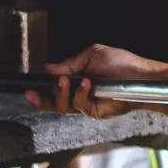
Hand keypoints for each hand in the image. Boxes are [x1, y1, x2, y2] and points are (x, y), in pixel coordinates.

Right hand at [24, 44, 159, 119]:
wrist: (138, 74)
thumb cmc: (120, 63)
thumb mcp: (92, 55)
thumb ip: (70, 64)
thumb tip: (49, 68)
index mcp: (77, 82)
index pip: (54, 90)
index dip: (40, 92)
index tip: (29, 89)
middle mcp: (79, 95)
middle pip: (54, 104)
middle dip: (41, 100)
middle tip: (32, 93)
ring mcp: (87, 105)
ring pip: (64, 106)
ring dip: (62, 92)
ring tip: (66, 80)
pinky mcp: (96, 112)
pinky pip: (80, 106)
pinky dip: (80, 94)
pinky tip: (87, 83)